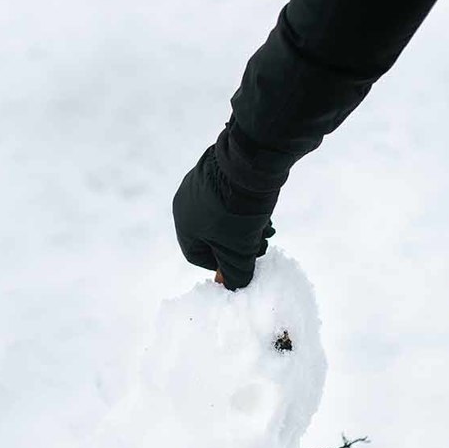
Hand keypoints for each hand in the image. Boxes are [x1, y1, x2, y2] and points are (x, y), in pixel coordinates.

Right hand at [172, 144, 276, 289]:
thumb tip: (234, 286)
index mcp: (183, 223)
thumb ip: (236, 272)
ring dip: (245, 228)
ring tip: (266, 229)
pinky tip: (263, 209)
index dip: (222, 265)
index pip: (197, 256)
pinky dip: (244, 208)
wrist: (250, 161)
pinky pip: (228, 196)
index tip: (244, 264)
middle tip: (260, 247)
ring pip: (223, 216)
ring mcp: (200, 182)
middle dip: (238, 246)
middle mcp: (185, 201)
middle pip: (212, 236)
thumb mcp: (239, 249)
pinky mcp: (218, 168)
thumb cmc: (238, 210)